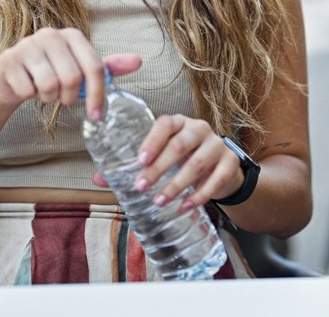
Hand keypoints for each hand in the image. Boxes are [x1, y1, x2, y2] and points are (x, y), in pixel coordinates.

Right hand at [0, 27, 140, 118]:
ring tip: (44, 91)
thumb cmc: (48, 74)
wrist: (9, 80)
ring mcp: (27, 45)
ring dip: (49, 98)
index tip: (96, 115)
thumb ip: (106, 67)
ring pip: (50, 85)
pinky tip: (27, 88)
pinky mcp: (9, 60)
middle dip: (69, 97)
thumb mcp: (79, 70)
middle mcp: (50, 35)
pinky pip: (28, 89)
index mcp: (71, 35)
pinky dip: (30, 96)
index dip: (98, 94)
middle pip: (72, 78)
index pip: (94, 66)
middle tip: (62, 97)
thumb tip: (138, 61)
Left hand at [93, 114, 243, 211]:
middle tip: (141, 187)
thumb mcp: (161, 159)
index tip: (139, 161)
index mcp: (179, 123)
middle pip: (179, 145)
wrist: (222, 169)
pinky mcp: (231, 163)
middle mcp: (199, 129)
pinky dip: (199, 195)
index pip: (165, 124)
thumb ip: (132, 166)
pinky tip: (185, 206)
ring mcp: (218, 145)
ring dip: (176, 184)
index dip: (152, 141)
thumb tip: (98, 178)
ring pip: (197, 163)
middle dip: (159, 168)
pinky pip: (216, 180)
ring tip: (159, 201)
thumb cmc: (183, 160)